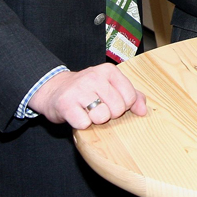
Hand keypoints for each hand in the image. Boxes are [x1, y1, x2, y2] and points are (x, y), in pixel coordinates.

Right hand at [27, 64, 146, 129]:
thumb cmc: (87, 90)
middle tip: (98, 108)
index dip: (124, 106)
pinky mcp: (66, 104)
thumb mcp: (110, 86)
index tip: (112, 103)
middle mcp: (94, 77)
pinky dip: (82, 125)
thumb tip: (143, 111)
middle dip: (110, 114)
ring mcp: (79, 90)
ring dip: (95, 120)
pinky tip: (77, 115)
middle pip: (117, 108)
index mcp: (109, 71)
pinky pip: (84, 123)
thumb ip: (131, 95)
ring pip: (102, 117)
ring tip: (88, 111)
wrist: (54, 89)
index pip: (130, 97)